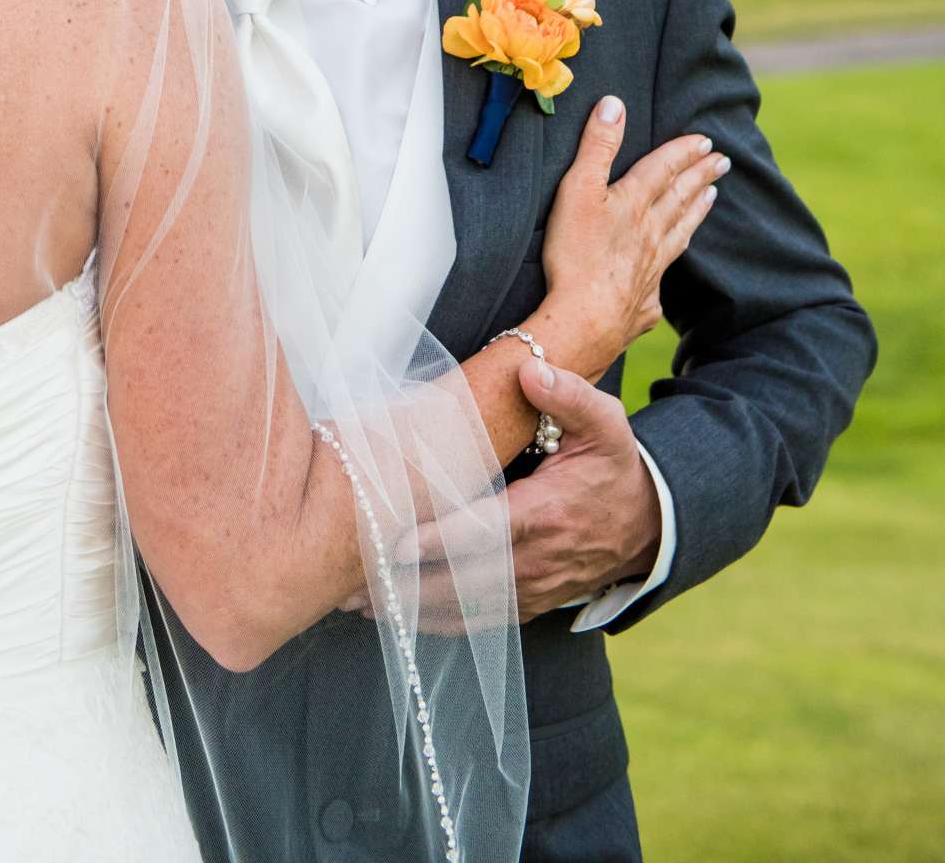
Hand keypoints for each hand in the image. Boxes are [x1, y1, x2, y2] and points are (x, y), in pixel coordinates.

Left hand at [340, 355, 662, 629]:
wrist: (650, 525)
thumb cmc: (614, 465)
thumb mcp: (606, 422)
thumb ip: (569, 395)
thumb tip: (530, 370)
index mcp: (546, 514)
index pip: (481, 532)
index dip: (435, 542)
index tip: (390, 544)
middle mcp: (535, 562)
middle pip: (460, 581)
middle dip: (404, 585)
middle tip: (344, 581)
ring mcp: (531, 590)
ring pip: (462, 611)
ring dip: (408, 611)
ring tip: (352, 604)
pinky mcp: (528, 606)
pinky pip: (477, 624)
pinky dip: (435, 625)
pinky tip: (395, 620)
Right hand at [538, 96, 727, 379]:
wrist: (586, 319)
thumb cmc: (576, 253)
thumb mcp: (578, 190)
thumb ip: (597, 146)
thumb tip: (615, 103)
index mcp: (634, 203)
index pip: (664, 169)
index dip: (683, 151)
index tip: (705, 140)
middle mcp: (651, 232)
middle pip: (681, 198)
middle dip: (700, 175)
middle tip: (722, 161)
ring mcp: (651, 268)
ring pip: (681, 232)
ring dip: (697, 210)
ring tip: (712, 195)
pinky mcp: (645, 300)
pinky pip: (664, 275)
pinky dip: (673, 260)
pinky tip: (675, 261)